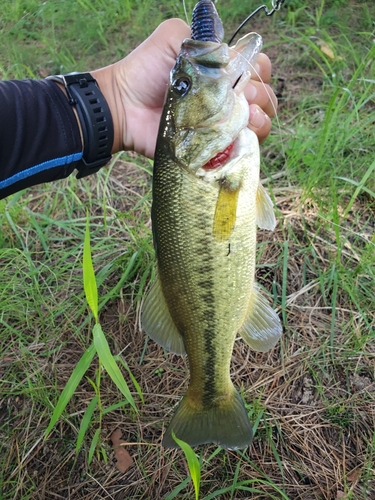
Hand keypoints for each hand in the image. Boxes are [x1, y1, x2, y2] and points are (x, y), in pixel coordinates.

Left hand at [93, 19, 276, 157]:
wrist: (125, 107)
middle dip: (260, 95)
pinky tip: (241, 134)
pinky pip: (244, 150)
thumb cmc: (146, 71)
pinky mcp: (213, 149)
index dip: (258, 70)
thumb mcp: (174, 39)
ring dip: (261, 118)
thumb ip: (204, 38)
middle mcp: (227, 99)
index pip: (257, 69)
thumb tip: (233, 54)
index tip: (243, 74)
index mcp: (222, 72)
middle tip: (242, 98)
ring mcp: (222, 126)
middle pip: (264, 97)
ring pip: (260, 123)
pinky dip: (250, 141)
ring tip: (246, 117)